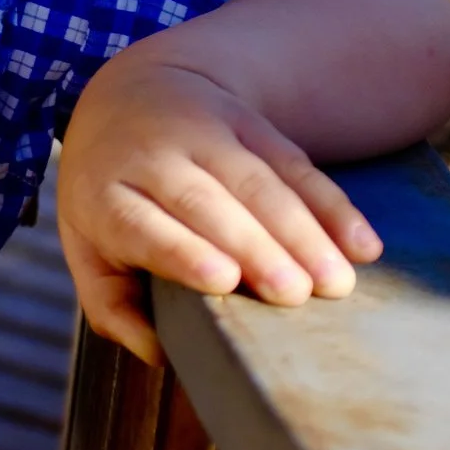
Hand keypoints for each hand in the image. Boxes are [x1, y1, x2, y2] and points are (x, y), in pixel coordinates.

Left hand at [55, 54, 382, 366]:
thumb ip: (110, 304)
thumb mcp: (86, 246)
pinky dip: (333, 205)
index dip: (182, 249)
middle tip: (295, 294)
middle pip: (206, 202)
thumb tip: (158, 353)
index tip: (224, 279)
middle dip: (255, 247)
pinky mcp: (250, 122)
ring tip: (336, 282)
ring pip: (258, 181)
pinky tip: (364, 246)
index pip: (140, 223)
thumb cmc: (109, 198)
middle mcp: (153, 155)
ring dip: (303, 232)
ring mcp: (204, 132)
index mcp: (104, 194)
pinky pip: (297, 163)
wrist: (130, 96)